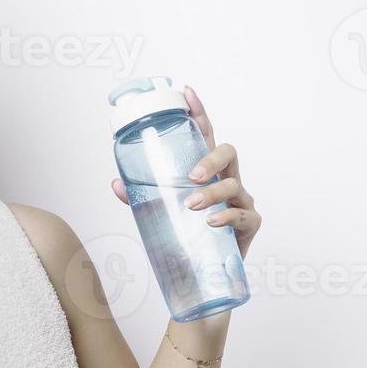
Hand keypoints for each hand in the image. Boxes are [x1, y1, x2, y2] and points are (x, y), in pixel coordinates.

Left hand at [109, 85, 261, 258]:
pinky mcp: (250, 224)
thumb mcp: (160, 214)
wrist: (202, 275)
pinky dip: (226, 217)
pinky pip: (243, 215)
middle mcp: (227, 182)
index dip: (198, 113)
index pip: (204, 137)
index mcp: (206, 174)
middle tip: (192, 176)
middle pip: (228, 153)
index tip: (186, 92)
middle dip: (210, 159)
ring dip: (212, 194)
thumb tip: (116, 183)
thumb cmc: (186, 238)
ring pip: (234, 185)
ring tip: (192, 205)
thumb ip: (141, 197)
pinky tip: (211, 222)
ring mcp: (241, 201)